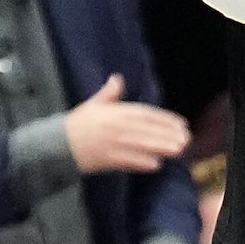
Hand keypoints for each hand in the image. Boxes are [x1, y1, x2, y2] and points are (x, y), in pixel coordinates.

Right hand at [62, 74, 190, 174]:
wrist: (59, 144)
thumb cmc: (77, 124)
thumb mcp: (92, 105)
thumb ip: (108, 93)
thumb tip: (117, 79)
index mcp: (113, 112)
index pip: (144, 114)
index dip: (164, 118)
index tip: (181, 124)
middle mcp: (115, 127)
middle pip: (147, 130)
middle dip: (167, 134)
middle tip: (186, 138)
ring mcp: (112, 144)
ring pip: (142, 145)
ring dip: (161, 147)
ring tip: (178, 150)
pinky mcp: (107, 159)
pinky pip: (128, 161)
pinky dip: (142, 163)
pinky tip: (156, 164)